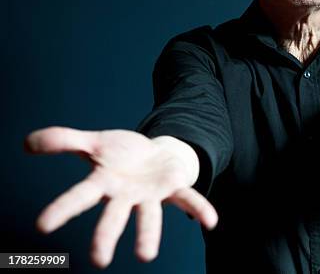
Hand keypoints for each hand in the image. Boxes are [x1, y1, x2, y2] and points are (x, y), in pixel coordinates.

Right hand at [25, 127, 217, 267]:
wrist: (154, 153)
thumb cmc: (120, 155)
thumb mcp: (93, 142)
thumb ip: (64, 141)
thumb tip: (27, 142)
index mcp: (104, 184)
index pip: (78, 197)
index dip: (61, 209)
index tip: (41, 226)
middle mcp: (126, 196)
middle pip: (114, 216)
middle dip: (106, 236)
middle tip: (100, 260)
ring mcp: (151, 195)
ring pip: (149, 216)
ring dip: (148, 235)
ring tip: (146, 256)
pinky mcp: (174, 188)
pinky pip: (188, 199)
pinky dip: (200, 210)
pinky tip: (211, 222)